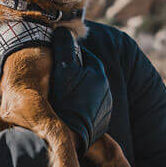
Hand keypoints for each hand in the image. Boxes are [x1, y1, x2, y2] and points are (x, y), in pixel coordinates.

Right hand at [49, 27, 112, 154]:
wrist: (70, 136)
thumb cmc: (64, 100)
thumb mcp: (61, 68)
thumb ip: (64, 46)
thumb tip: (64, 30)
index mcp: (100, 75)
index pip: (86, 57)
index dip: (71, 55)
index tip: (59, 58)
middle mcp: (107, 92)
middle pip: (89, 75)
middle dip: (76, 73)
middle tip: (58, 76)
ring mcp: (105, 109)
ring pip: (90, 92)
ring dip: (79, 91)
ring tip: (61, 95)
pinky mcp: (101, 124)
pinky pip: (91, 109)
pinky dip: (81, 107)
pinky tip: (68, 110)